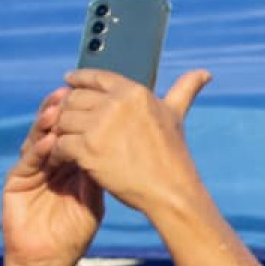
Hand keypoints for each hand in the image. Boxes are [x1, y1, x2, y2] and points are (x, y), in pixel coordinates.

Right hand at [1, 88, 103, 265]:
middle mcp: (49, 162)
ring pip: (38, 140)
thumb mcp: (95, 197)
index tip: (98, 100)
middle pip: (55, 130)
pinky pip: (28, 162)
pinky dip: (38, 151)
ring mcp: (31, 170)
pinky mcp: (16, 181)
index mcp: (68, 164)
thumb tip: (121, 145)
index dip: (83, 117)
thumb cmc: (75, 231)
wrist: (51, 258)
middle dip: (63, 112)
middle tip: (74, 94)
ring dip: (48, 125)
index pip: (75, 133)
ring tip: (58, 110)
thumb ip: (102, 173)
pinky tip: (48, 142)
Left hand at [50, 69, 210, 215]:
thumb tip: (205, 73)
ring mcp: (100, 126)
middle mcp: (116, 104)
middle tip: (68, 123)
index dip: (79, 78)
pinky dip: (59, 152)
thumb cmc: (173, 156)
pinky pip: (59, 143)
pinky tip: (65, 159)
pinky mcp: (87, 149)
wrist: (170, 192)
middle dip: (69, 111)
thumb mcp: (176, 117)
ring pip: (63, 120)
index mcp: (135, 92)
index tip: (69, 81)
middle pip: (74, 98)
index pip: (95, 77)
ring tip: (66, 143)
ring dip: (62, 132)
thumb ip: (184, 90)